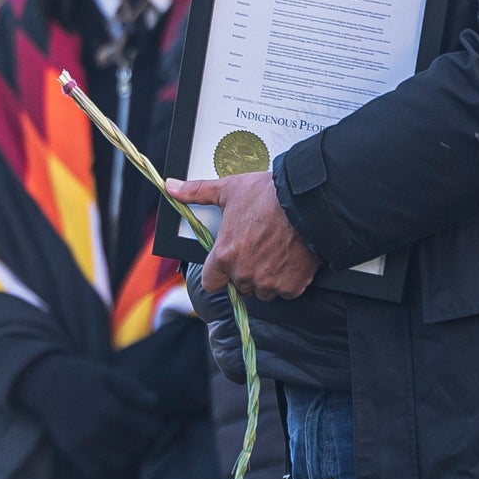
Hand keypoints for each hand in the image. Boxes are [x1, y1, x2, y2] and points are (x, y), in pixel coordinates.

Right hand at [18, 353, 156, 478]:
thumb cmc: (83, 377)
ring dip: (126, 452)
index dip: (154, 426)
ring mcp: (85, 445)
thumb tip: (155, 404)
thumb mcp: (110, 375)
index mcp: (111, 410)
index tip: (149, 420)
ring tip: (122, 439)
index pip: (148, 430)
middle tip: (136, 429)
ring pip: (121, 461)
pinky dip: (106, 464)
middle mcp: (98, 431)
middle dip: (141, 439)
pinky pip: (99, 471)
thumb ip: (134, 390)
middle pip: (137, 447)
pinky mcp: (74, 454)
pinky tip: (106, 451)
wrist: (48, 386)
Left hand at [169, 169, 318, 298]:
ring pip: (263, 291)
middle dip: (246, 272)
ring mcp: (269, 282)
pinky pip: (286, 292)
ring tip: (275, 254)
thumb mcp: (228, 190)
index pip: (210, 283)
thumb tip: (171, 187)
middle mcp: (244, 273)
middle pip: (240, 286)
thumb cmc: (268, 195)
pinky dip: (289, 281)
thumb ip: (197, 192)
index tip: (227, 264)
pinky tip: (291, 260)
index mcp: (224, 256)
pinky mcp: (292, 285)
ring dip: (267, 279)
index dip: (218, 274)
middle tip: (257, 250)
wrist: (307, 202)